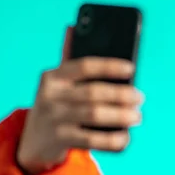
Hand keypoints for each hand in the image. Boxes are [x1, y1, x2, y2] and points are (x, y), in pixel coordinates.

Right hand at [17, 26, 143, 174]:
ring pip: (95, 114)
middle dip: (122, 94)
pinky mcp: (60, 140)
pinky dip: (113, 139)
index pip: (84, 65)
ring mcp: (54, 119)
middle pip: (94, 92)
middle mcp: (51, 96)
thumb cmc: (58, 106)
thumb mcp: (60, 85)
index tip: (131, 68)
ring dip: (121, 116)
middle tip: (140, 98)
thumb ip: (72, 63)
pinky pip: (92, 139)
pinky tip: (125, 137)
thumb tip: (81, 32)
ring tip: (137, 116)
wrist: (33, 141)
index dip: (109, 66)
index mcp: (53, 76)